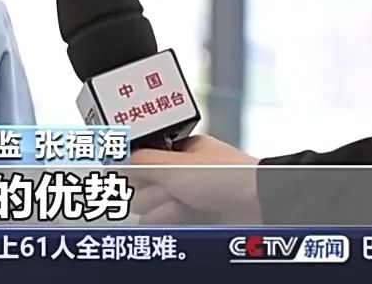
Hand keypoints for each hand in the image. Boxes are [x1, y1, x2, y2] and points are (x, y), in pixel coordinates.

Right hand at [126, 134, 262, 224]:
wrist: (258, 204)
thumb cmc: (226, 176)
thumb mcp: (174, 164)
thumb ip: (139, 160)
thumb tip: (113, 157)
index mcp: (178, 150)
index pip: (139, 160)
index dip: (136, 168)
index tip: (133, 172)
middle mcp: (181, 172)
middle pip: (141, 186)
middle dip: (152, 190)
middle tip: (171, 188)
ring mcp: (186, 196)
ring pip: (149, 207)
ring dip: (162, 206)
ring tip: (183, 203)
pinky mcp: (192, 218)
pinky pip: (164, 222)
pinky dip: (170, 219)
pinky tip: (185, 215)